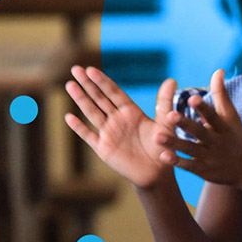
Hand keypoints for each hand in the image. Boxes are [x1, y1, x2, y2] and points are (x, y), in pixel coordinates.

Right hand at [65, 66, 176, 187]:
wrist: (157, 172)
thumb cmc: (164, 146)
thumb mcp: (166, 123)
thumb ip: (165, 102)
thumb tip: (172, 80)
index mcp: (131, 112)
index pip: (114, 93)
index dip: (102, 81)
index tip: (91, 69)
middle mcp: (118, 120)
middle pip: (100, 98)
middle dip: (87, 84)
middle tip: (75, 69)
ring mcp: (109, 133)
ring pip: (91, 112)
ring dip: (81, 99)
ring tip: (69, 84)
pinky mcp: (104, 149)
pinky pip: (89, 136)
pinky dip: (79, 127)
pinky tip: (68, 117)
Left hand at [154, 70, 241, 185]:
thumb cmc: (235, 136)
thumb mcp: (231, 116)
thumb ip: (221, 94)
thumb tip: (219, 70)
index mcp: (224, 127)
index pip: (213, 116)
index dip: (203, 108)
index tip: (192, 97)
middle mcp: (218, 142)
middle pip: (200, 132)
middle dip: (186, 124)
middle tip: (170, 114)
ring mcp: (211, 157)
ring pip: (190, 149)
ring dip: (174, 143)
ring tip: (156, 136)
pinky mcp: (204, 170)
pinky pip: (189, 166)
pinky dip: (177, 161)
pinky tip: (163, 155)